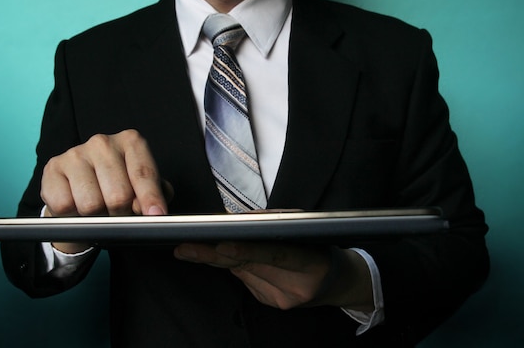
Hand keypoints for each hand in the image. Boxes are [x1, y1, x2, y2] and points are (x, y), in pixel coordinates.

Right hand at [41, 129, 170, 252]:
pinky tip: (76, 207)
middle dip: (121, 214)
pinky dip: (72, 215)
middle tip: (118, 214)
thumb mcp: (142, 188)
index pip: (143, 173)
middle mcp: (103, 143)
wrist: (80, 193)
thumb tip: (155, 211)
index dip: (151, 199)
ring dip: (96, 217)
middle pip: (119, 195)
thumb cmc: (117, 188)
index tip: (156, 216)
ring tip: (98, 210)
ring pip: (91, 204)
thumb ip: (155, 195)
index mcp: (130, 142)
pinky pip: (64, 205)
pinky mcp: (52, 168)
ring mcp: (75, 154)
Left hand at [173, 242, 373, 310]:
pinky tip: (221, 257)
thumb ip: (275, 224)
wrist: (339, 282)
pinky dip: (233, 265)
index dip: (246, 251)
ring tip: (191, 248)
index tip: (220, 245)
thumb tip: (239, 220)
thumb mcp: (306, 229)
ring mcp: (282, 300)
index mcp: (310, 263)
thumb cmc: (322, 248)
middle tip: (184, 247)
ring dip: (216, 259)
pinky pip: (245, 279)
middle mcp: (295, 287)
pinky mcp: (271, 303)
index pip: (274, 255)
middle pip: (249, 267)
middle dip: (212, 256)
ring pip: (241, 273)